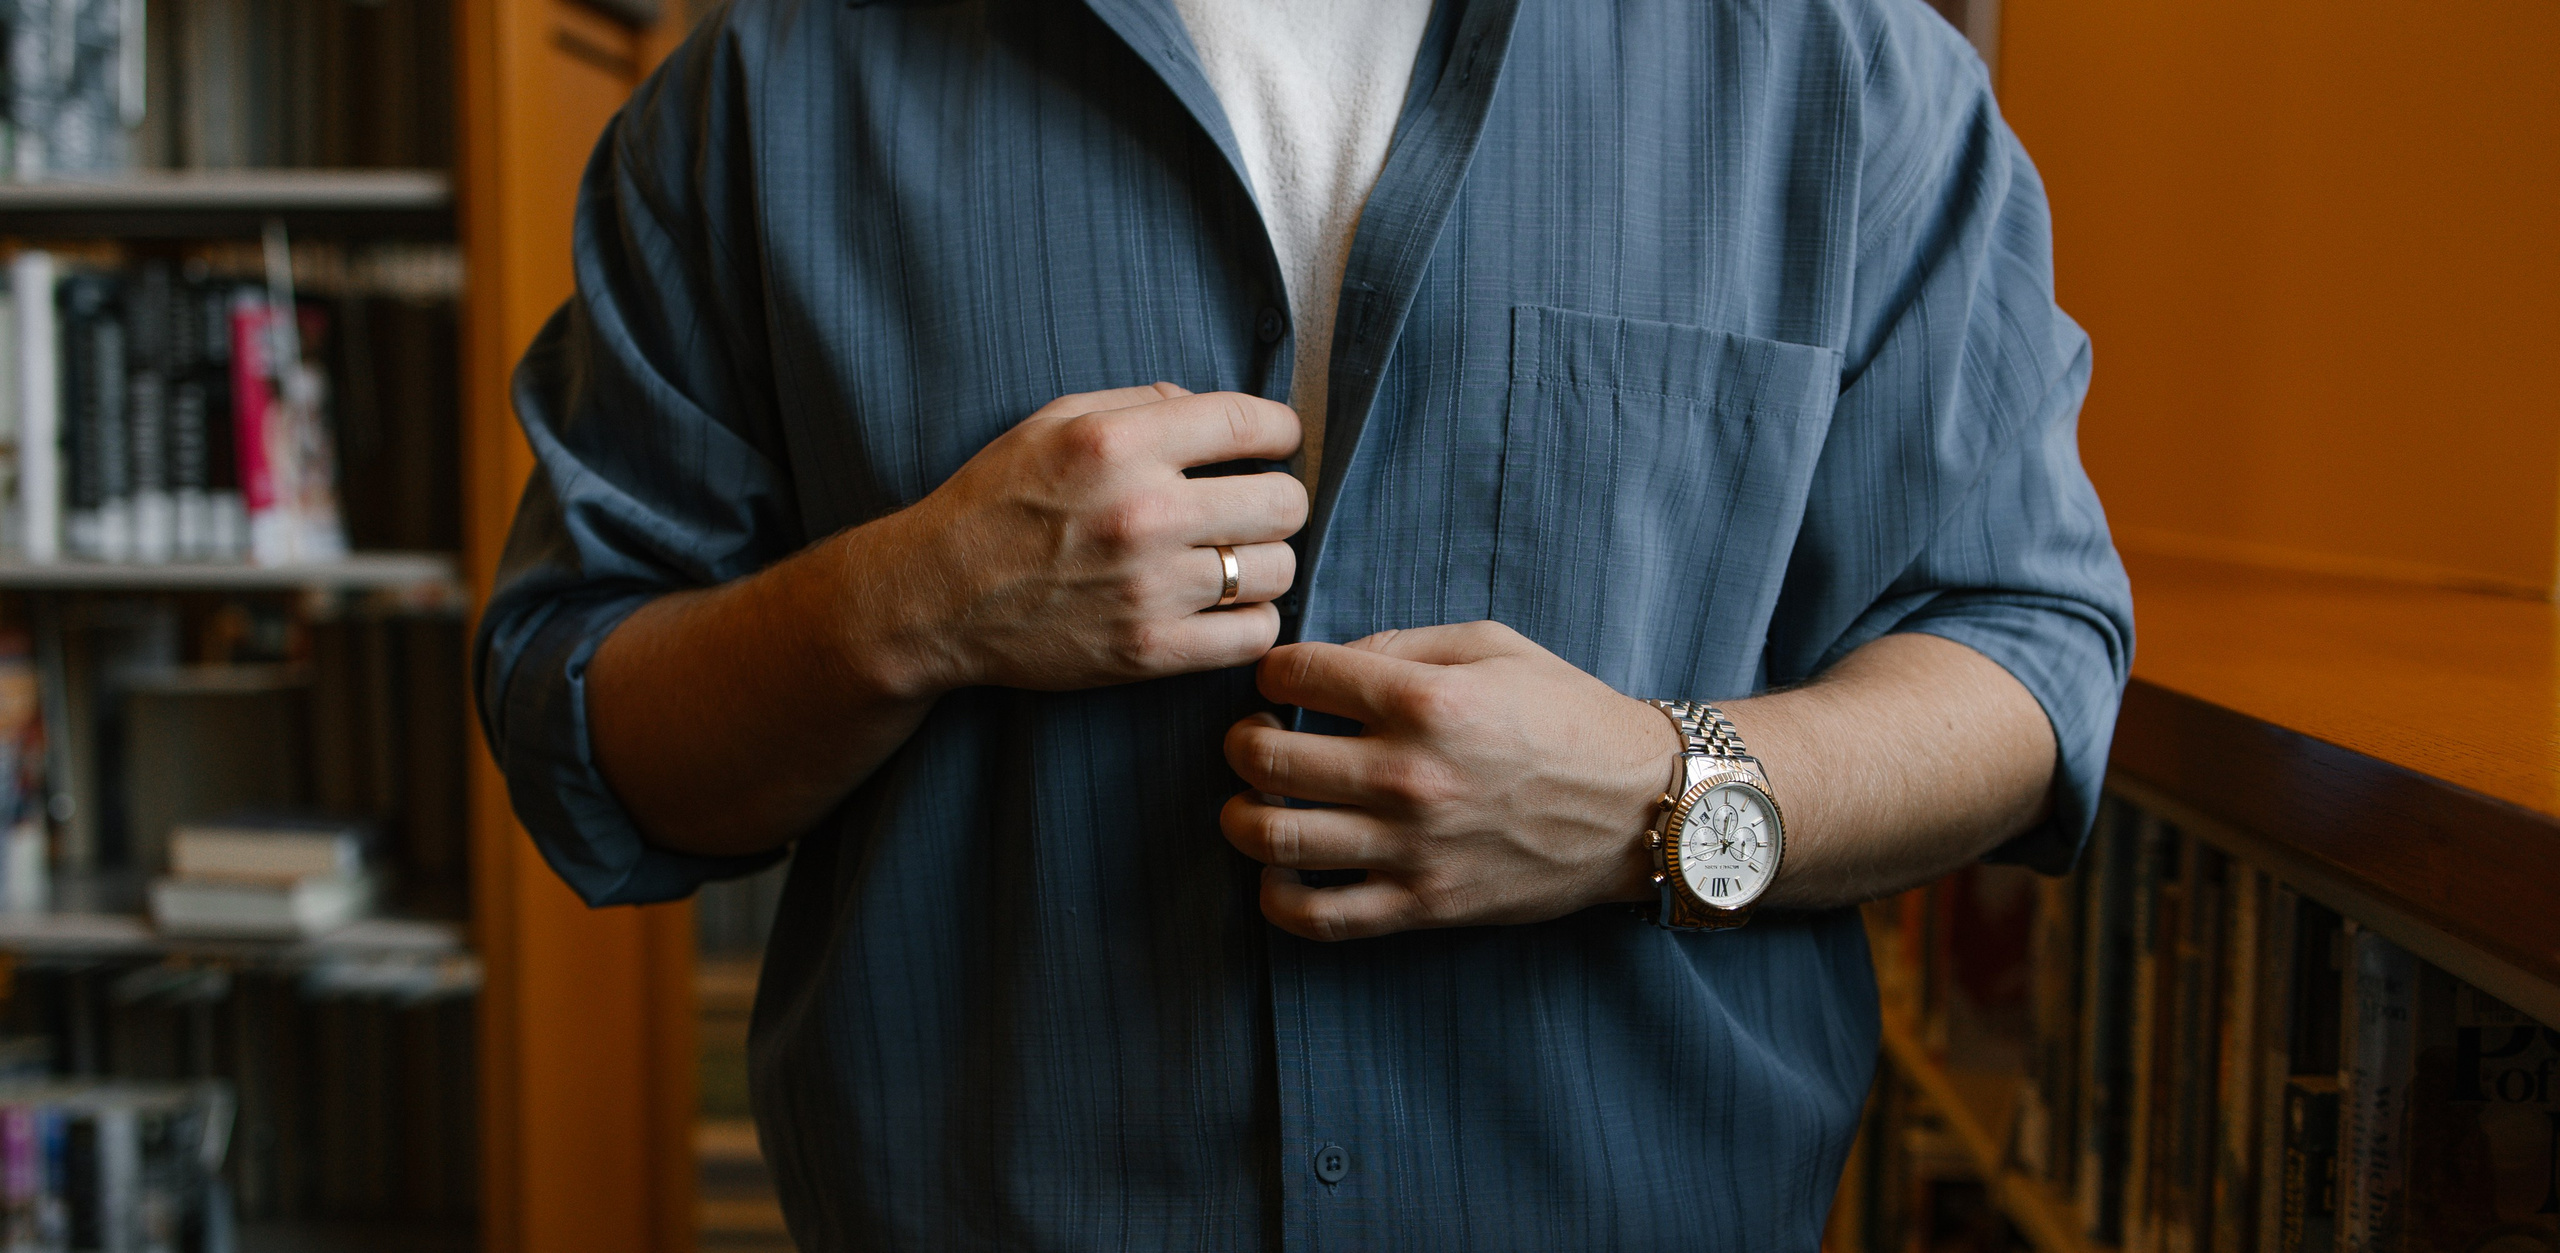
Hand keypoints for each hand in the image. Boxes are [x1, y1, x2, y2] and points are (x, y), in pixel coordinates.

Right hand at [874, 384, 1306, 693]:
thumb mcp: (1050, 423)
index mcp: (1119, 444)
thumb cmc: (993, 502)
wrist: (933, 598)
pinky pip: (1255, 634)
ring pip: (1277, 569)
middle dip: (1278, 499)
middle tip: (1253, 507)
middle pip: (1283, 502)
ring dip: (1264, 561)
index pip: (1250, 424)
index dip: (1281, 431)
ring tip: (1235, 558)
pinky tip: (1225, 607)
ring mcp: (1150, 588)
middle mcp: (1142, 512)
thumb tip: (1204, 404)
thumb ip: (1136, 404)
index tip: (1278, 442)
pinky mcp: (1150, 650)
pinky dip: (1252, 620)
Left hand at [1219, 621, 1681, 940]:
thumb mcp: (1492, 646)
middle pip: (1265, 757)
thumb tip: (1327, 662)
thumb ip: (1400, 645)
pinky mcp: (1422, 906)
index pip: (1296, 675)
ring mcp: (1412, 848)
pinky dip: (1276, 897)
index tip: (1280, 680)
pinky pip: (1317, 917)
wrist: (1638, 807)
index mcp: (1426, 700)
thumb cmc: (1568, 715)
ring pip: (1274, 837)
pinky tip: (1280, 871)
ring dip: (1242, 815)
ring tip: (1256, 801)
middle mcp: (1409, 775)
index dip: (1273, 671)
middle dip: (1242, 740)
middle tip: (1255, 738)